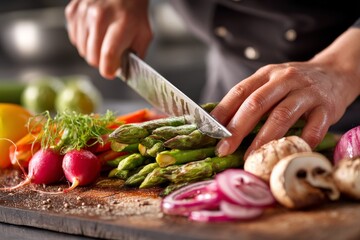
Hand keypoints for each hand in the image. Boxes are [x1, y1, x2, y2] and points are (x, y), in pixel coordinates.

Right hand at [65, 0, 151, 78]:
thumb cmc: (134, 12)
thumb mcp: (144, 34)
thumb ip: (136, 55)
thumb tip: (125, 73)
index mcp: (121, 24)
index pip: (108, 55)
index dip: (108, 69)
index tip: (111, 72)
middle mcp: (99, 17)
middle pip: (92, 56)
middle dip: (101, 62)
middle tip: (109, 56)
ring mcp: (84, 13)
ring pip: (82, 50)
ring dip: (92, 52)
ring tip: (103, 42)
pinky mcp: (73, 11)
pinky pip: (74, 39)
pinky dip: (83, 41)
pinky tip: (94, 33)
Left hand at [211, 25, 359, 157]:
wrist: (335, 72)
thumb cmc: (294, 84)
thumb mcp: (271, 82)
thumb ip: (251, 98)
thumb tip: (221, 123)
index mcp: (266, 74)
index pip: (240, 91)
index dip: (223, 111)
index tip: (209, 130)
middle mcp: (285, 79)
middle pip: (257, 104)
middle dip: (237, 128)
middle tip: (224, 149)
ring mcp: (307, 92)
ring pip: (282, 115)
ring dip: (263, 139)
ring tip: (250, 157)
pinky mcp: (327, 107)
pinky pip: (313, 127)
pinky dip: (299, 143)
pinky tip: (288, 155)